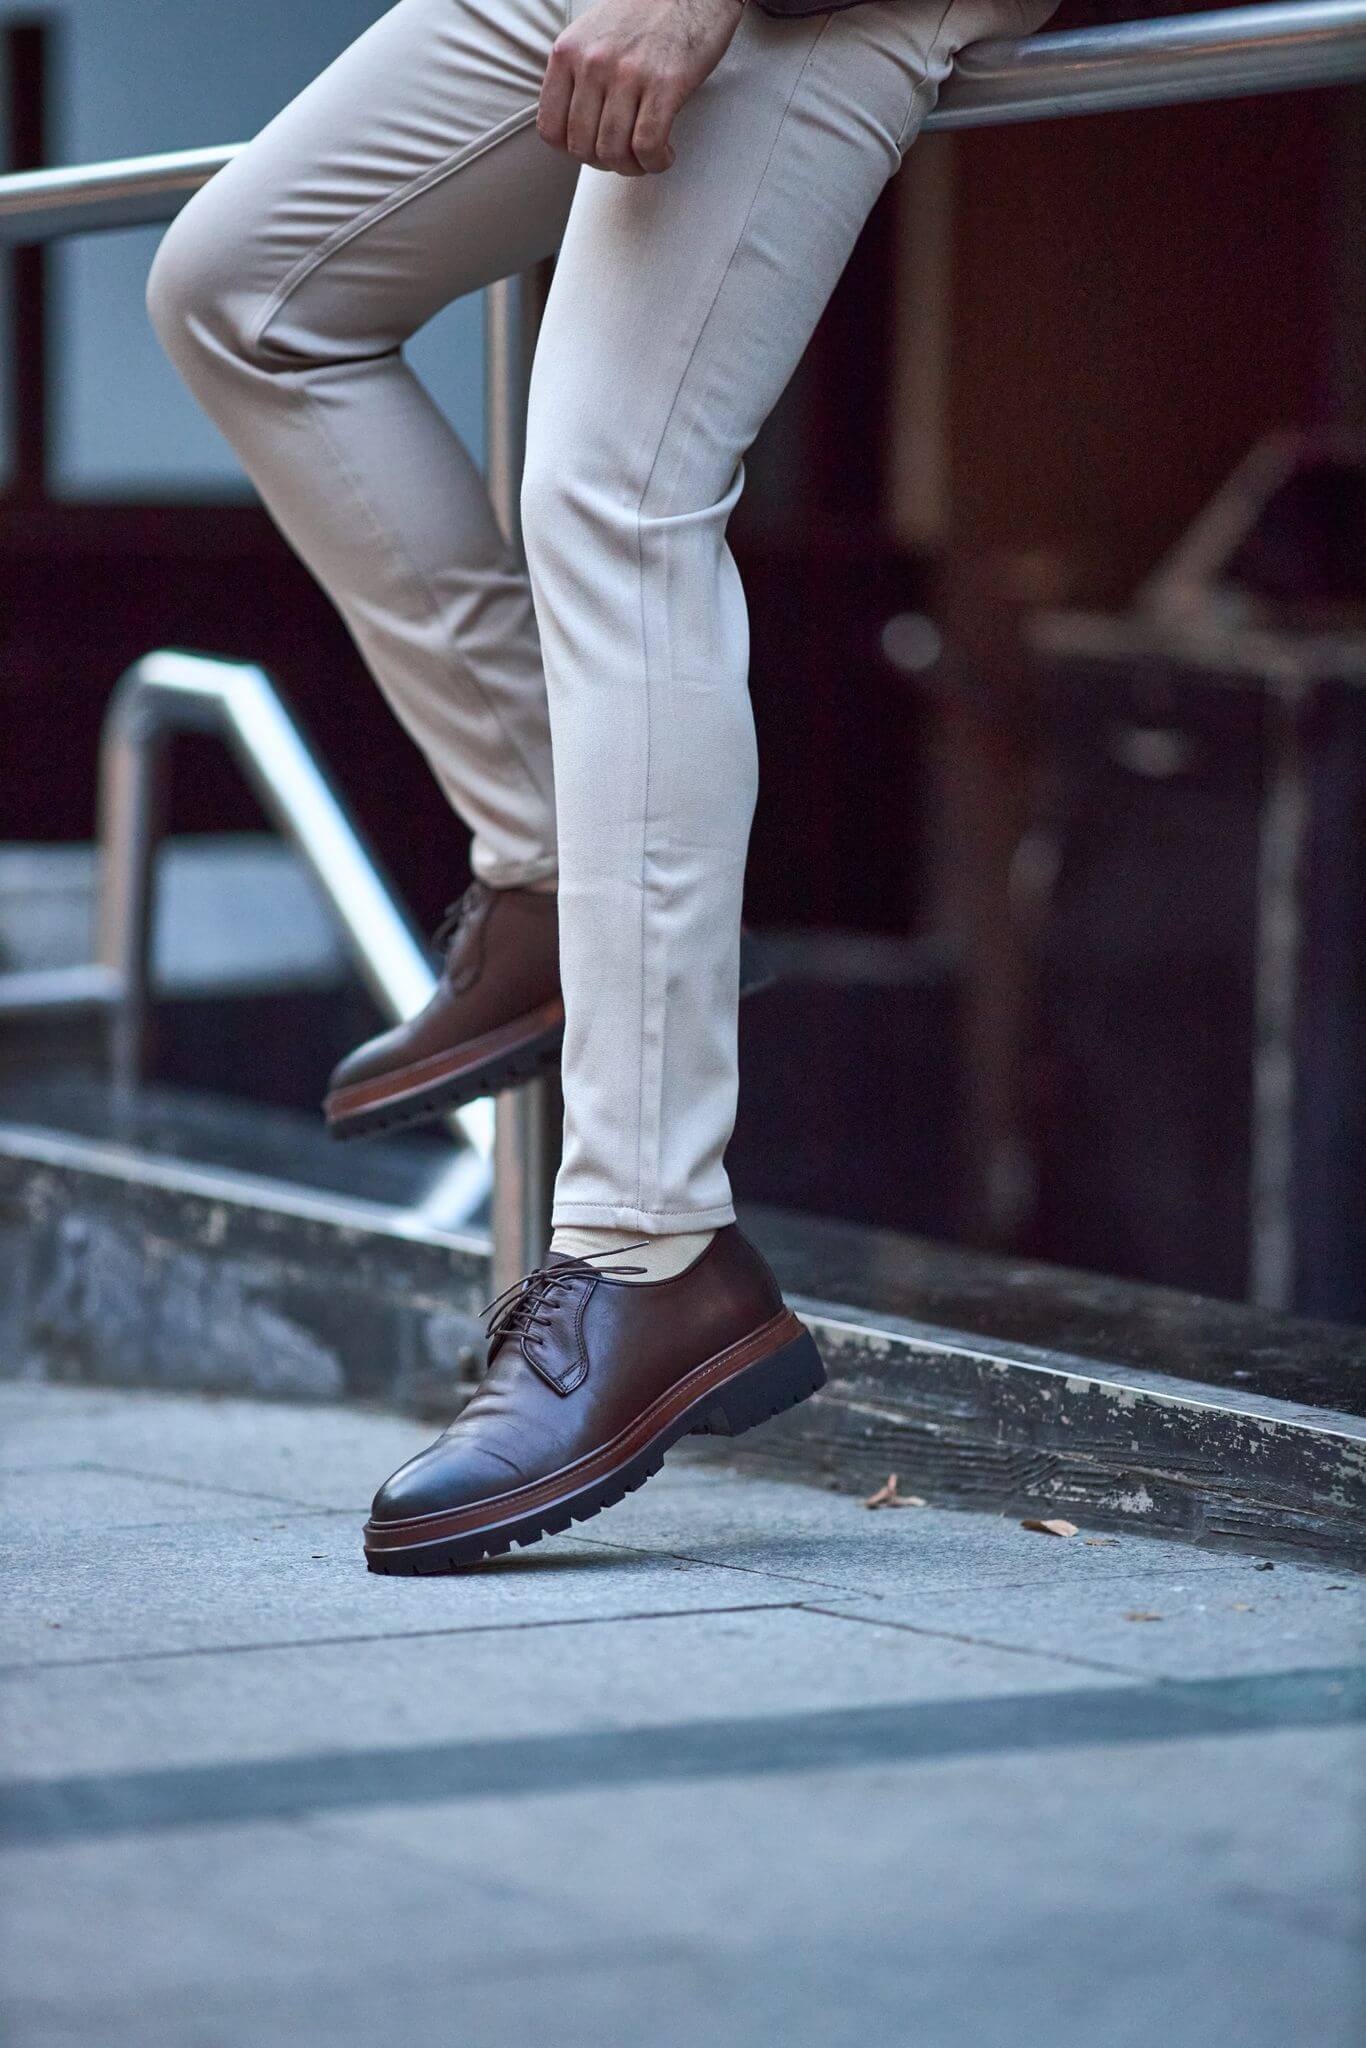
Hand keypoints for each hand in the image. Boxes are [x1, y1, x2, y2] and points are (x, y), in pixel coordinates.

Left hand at [537, 0, 745, 177]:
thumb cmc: (644, 16)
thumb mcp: (592, 36)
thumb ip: (576, 75)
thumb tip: (573, 130)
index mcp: (567, 52)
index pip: (550, 129)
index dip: (572, 151)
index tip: (594, 147)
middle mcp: (592, 62)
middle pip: (582, 147)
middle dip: (604, 164)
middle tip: (626, 157)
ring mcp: (627, 73)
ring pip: (613, 152)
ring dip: (632, 167)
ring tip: (647, 157)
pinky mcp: (664, 83)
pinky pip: (647, 146)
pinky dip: (655, 162)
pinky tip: (664, 155)